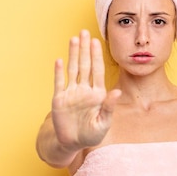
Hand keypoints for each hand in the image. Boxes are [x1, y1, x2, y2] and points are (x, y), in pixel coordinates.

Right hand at [51, 30, 120, 151]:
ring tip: (74, 39)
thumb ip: (109, 107)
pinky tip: (59, 60)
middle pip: (85, 65)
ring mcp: (71, 93)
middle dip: (85, 49)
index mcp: (97, 94)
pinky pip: (59, 83)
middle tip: (85, 31)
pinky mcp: (59, 99)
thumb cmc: (91, 135)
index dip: (97, 56)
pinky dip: (59, 72)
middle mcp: (84, 90)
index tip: (97, 42)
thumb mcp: (103, 123)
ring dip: (73, 54)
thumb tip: (117, 91)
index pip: (97, 71)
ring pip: (73, 69)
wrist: (72, 143)